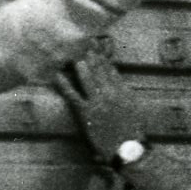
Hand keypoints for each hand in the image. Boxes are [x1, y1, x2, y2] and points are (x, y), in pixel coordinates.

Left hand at [51, 46, 147, 160]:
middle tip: (83, 40)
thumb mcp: (133, 111)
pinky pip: (73, 94)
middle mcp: (112, 93)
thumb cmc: (132, 133)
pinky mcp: (87, 112)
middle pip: (100, 69)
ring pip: (87, 77)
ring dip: (79, 64)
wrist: (128, 150)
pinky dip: (64, 84)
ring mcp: (99, 102)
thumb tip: (117, 86)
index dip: (103, 57)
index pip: (112, 70)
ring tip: (71, 51)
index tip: (97, 46)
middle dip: (91, 54)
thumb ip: (125, 97)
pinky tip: (57, 75)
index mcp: (124, 92)